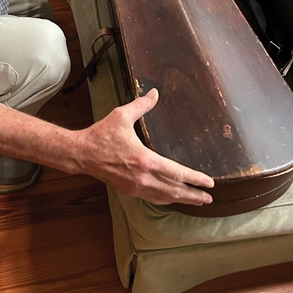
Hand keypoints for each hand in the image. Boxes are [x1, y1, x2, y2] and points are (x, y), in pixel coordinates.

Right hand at [77, 89, 214, 205]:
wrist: (82, 154)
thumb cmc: (102, 134)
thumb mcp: (122, 115)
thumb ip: (142, 105)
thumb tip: (155, 92)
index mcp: (145, 159)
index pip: (176, 173)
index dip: (194, 179)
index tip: (209, 182)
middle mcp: (143, 177)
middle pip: (174, 190)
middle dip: (193, 195)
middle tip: (209, 198)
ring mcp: (135, 186)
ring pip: (164, 197)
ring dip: (182, 199)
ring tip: (196, 200)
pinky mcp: (129, 190)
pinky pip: (152, 198)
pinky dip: (166, 199)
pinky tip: (172, 198)